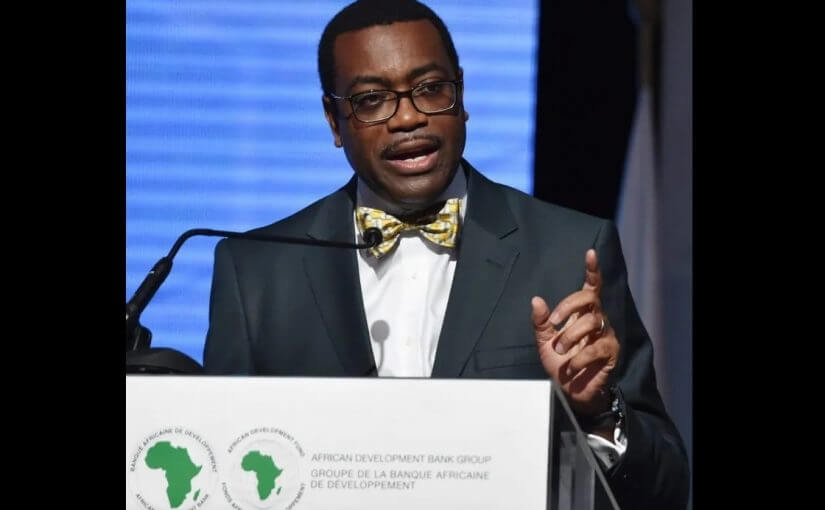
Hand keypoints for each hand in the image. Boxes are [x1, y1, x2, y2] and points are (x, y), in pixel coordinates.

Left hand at [532, 249, 619, 417]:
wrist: (570, 391)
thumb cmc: (560, 363)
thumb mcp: (544, 341)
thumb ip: (541, 322)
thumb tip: (536, 300)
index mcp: (582, 314)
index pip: (591, 287)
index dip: (592, 270)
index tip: (590, 253)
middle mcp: (597, 320)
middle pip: (589, 298)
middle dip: (568, 306)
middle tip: (554, 323)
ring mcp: (606, 336)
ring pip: (591, 323)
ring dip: (570, 336)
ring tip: (560, 351)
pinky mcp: (610, 353)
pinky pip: (596, 348)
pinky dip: (579, 358)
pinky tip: (571, 366)